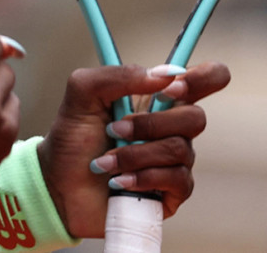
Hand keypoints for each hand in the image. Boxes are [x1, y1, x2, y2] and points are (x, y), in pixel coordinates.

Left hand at [37, 62, 230, 237]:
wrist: (59, 185)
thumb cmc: (72, 139)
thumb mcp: (82, 94)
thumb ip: (118, 75)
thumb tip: (163, 75)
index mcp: (157, 98)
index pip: (207, 78)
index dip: (201, 78)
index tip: (170, 88)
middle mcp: (171, 127)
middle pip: (196, 117)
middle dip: (150, 124)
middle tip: (115, 129)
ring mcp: (174, 160)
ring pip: (180, 150)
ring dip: (135, 154)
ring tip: (105, 161)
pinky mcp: (172, 191)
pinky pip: (176, 179)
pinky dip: (142, 177)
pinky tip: (119, 180)